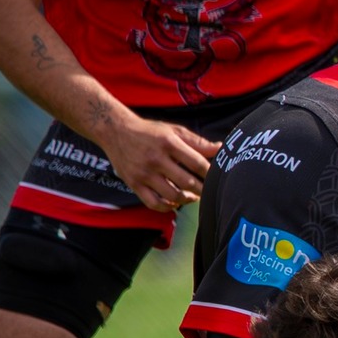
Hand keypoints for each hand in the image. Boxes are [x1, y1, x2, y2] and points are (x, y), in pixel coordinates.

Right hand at [100, 113, 218, 211]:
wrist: (115, 131)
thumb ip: (198, 142)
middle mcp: (156, 159)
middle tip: (210, 192)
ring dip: (187, 199)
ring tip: (193, 196)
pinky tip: (175, 202)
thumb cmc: (149, 131)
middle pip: (187, 182)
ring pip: (172, 195)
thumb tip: (221, 148)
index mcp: (169, 143)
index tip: (219, 178)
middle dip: (203, 190)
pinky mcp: (134, 184)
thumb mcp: (174, 131)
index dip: (211, 173)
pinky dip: (167, 207)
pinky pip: (154, 203)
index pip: (197, 163)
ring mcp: (144, 173)